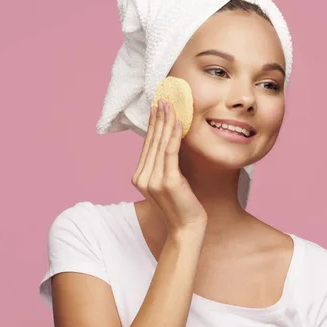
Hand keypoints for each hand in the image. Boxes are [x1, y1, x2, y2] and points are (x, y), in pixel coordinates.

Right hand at [132, 100, 206, 233]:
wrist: (187, 228)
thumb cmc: (182, 204)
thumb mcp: (168, 181)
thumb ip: (163, 164)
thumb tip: (169, 139)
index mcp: (139, 177)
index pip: (147, 145)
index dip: (152, 124)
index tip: (156, 106)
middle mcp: (142, 177)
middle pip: (151, 141)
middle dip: (157, 118)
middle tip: (162, 98)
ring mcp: (153, 180)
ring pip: (160, 144)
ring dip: (165, 121)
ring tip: (169, 104)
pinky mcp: (167, 181)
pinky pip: (170, 152)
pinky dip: (173, 134)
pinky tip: (177, 121)